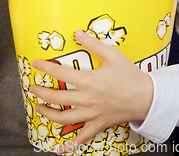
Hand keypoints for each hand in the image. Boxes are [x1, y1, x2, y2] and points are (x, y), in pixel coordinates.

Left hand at [29, 30, 153, 153]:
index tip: (36, 63)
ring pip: (63, 118)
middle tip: (32, 88)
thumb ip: (92, 43)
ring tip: (39, 107)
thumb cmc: (130, 75)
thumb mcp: (112, 55)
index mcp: (89, 80)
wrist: (147, 97)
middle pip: (56, 97)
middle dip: (40, 92)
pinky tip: (60, 148)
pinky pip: (81, 138)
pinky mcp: (98, 125)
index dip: (45, 67)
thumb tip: (77, 33)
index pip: (60, 73)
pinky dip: (70, 145)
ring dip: (47, 113)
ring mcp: (91, 114)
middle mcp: (87, 99)